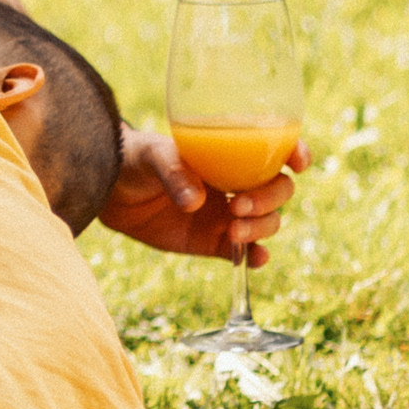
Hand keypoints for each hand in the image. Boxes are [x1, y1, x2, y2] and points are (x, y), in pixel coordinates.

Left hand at [101, 123, 308, 266]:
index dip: (295, 153)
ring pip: (268, 222)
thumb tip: (194, 202)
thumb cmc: (137, 159)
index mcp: (232, 153)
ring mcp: (229, 214)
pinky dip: (255, 257)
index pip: (277, 150)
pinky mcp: (214, 242)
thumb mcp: (154, 156)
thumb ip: (174, 173)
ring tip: (233, 228)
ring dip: (262, 227)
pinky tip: (254, 258)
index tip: (297, 163)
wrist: (112, 190)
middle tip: (237, 204)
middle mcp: (238, 183)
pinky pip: (245, 252)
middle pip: (279, 191)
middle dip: (270, 199)